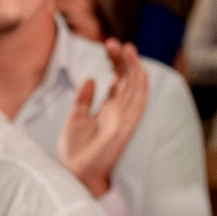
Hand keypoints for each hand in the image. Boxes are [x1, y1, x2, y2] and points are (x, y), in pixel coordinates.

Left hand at [59, 43, 149, 198]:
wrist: (75, 173)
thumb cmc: (75, 150)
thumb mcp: (75, 118)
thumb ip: (84, 99)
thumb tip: (90, 78)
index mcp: (109, 108)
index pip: (118, 79)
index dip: (116, 61)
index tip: (109, 44)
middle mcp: (120, 111)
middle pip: (128, 79)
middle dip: (124, 59)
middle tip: (114, 42)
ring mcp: (124, 118)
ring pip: (136, 88)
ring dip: (134, 68)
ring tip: (128, 48)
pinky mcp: (124, 128)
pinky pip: (138, 105)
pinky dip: (140, 89)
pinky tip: (140, 72)